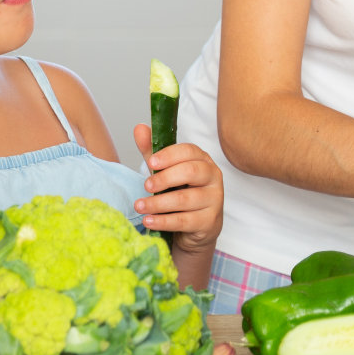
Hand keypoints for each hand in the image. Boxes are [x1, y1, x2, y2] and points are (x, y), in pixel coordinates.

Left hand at [132, 123, 222, 255]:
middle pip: (191, 172)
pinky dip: (164, 221)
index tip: (151, 163)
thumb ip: (152, 151)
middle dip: (165, 178)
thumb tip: (139, 128)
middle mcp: (213, 177)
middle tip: (146, 185)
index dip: (169, 155)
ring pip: (186, 199)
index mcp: (203, 160)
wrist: (195, 226)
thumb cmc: (181, 192)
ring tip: (140, 206)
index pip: (189, 151)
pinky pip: (185, 220)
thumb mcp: (165, 171)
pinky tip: (149, 221)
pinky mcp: (209, 221)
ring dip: (158, 203)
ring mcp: (214, 199)